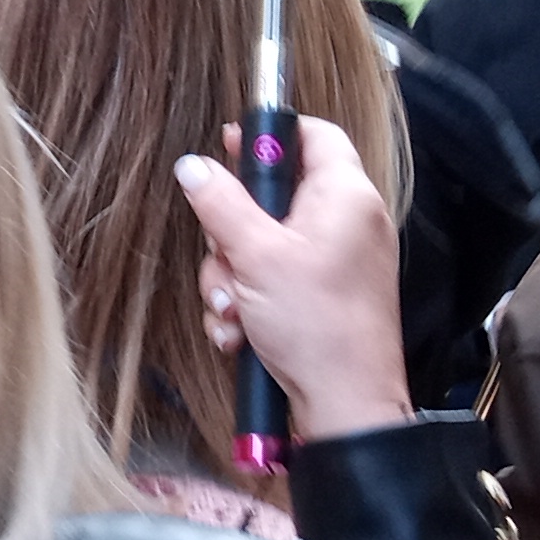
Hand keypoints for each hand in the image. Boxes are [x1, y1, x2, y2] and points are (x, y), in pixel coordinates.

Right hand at [173, 116, 413, 443]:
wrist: (346, 404)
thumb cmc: (316, 326)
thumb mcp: (255, 256)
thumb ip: (220, 204)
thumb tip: (193, 166)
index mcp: (345, 196)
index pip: (314, 135)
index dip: (269, 137)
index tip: (228, 148)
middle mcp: (346, 223)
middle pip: (272, 197)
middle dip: (231, 234)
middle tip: (225, 260)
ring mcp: (334, 262)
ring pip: (261, 246)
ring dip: (231, 278)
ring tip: (231, 312)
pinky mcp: (321, 296)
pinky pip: (271, 282)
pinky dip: (249, 304)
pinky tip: (239, 333)